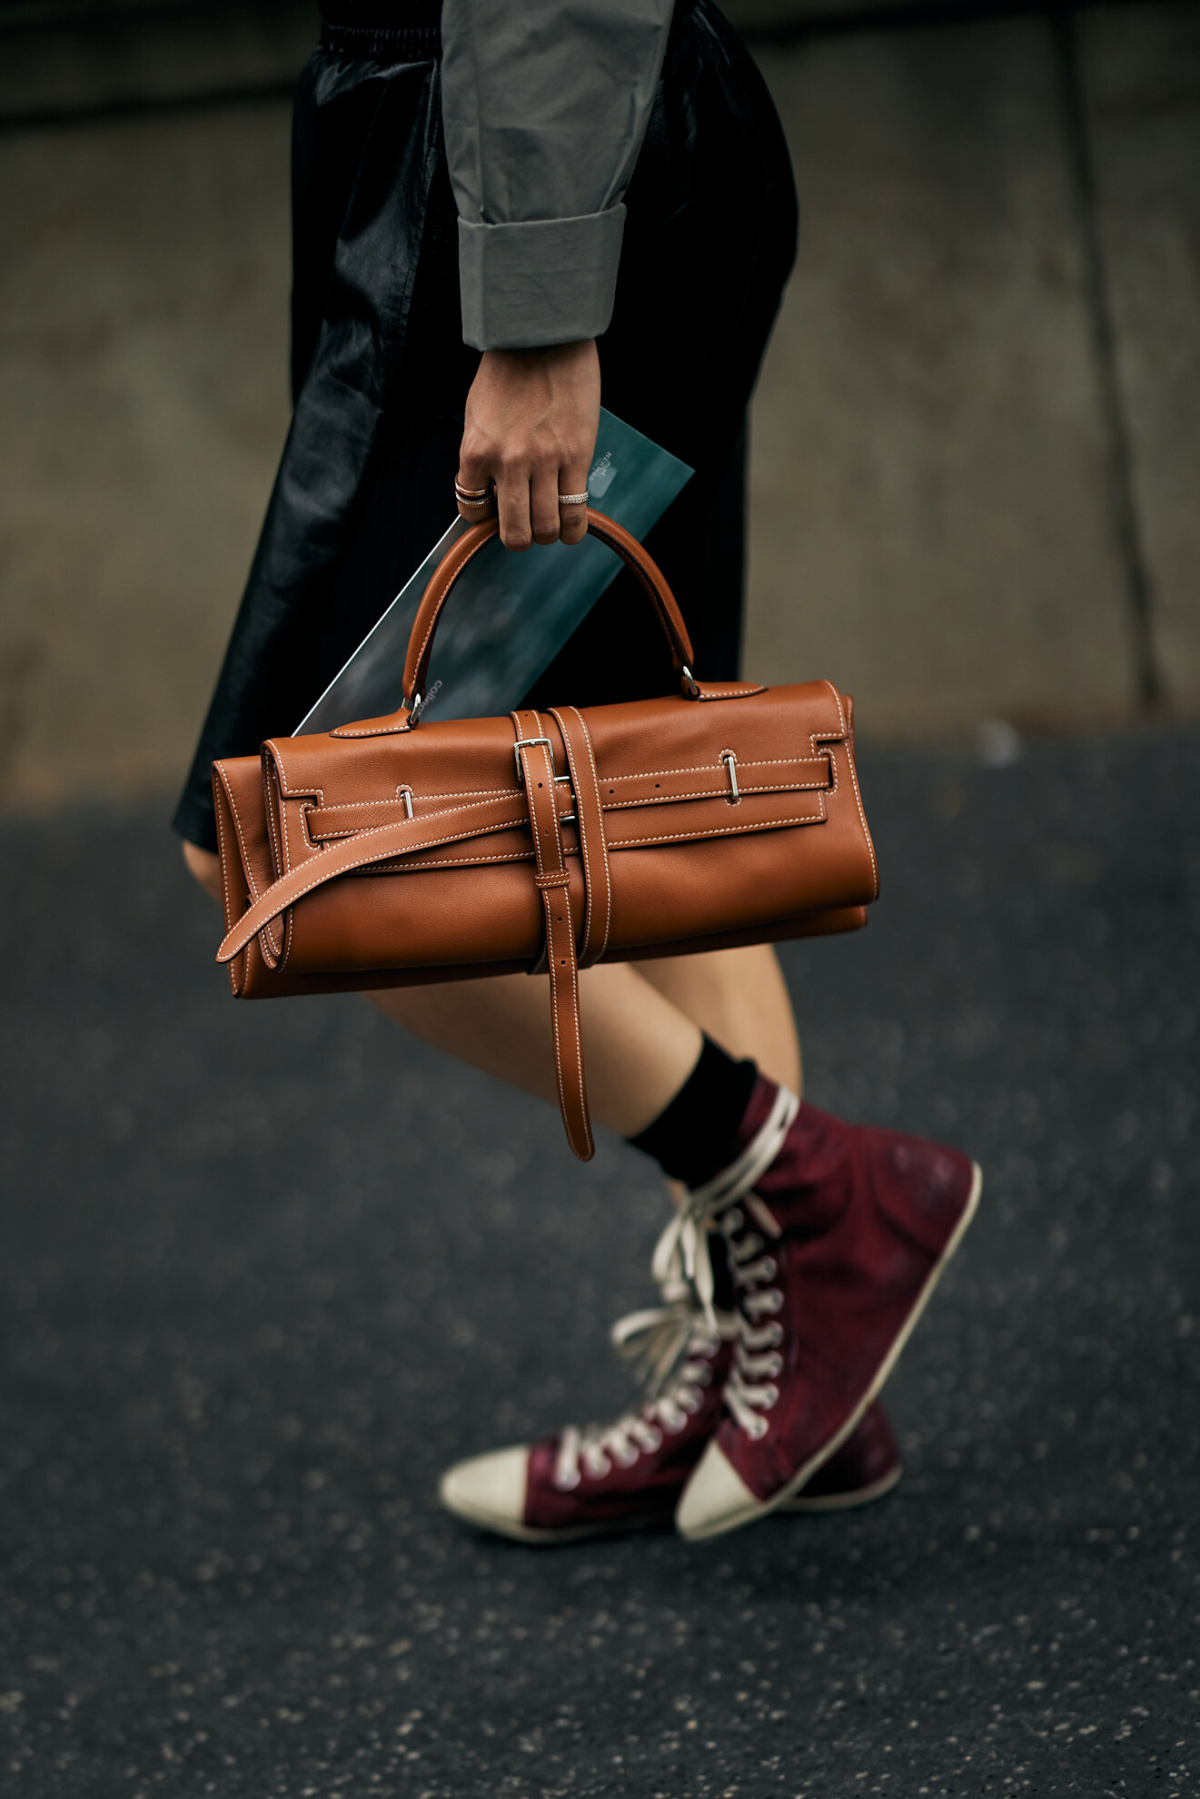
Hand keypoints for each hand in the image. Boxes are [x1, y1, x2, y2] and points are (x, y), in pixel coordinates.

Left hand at [457, 340, 599, 549]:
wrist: (542, 336)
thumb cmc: (508, 371)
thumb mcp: (477, 414)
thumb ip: (481, 454)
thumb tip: (489, 490)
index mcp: (476, 450)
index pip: (471, 510)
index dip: (483, 518)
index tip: (493, 512)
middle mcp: (508, 462)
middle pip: (513, 532)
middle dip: (518, 538)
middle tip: (524, 528)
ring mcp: (544, 462)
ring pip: (546, 527)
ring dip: (547, 534)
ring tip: (550, 525)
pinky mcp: (576, 456)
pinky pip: (576, 511)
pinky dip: (573, 529)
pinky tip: (571, 528)